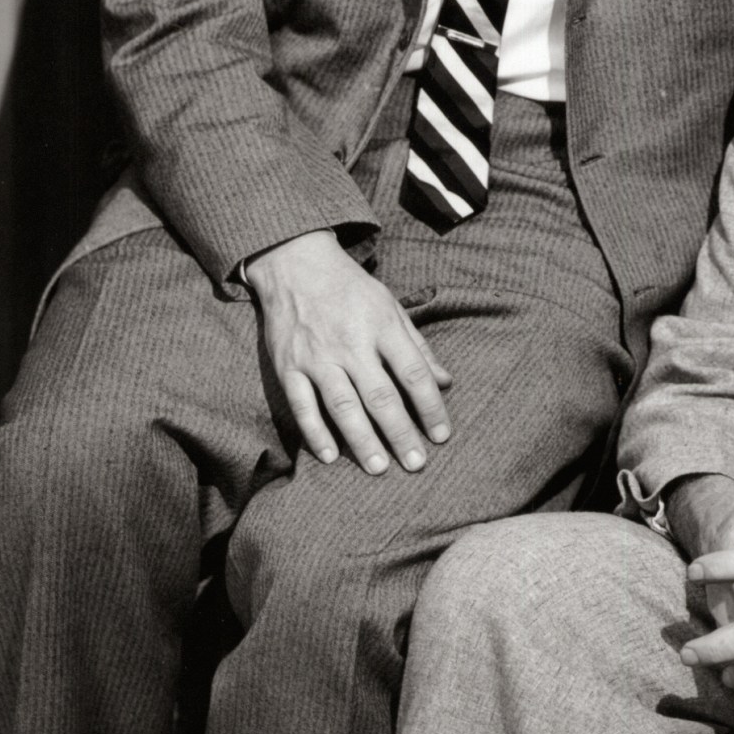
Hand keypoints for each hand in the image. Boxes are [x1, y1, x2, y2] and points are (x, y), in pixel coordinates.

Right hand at [246, 230, 451, 474]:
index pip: (413, 374)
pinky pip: (302, 405)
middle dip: (401, 433)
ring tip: (379, 468)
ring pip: (342, 406)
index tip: (442, 436)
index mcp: (381, 327)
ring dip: (362, 440)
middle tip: (416, 464)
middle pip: (381, 396)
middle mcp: (350, 344)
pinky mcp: (288, 366)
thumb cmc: (350, 289)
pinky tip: (329, 456)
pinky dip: (315, 432)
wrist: (295, 264)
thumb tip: (445, 382)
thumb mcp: (390, 307)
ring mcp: (316, 357)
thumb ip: (417, 346)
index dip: (431, 407)